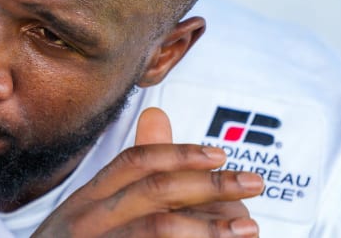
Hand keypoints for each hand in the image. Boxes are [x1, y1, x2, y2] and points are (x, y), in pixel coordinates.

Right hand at [32, 108, 262, 237]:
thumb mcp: (93, 210)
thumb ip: (133, 171)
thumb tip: (159, 114)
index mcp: (87, 199)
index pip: (135, 162)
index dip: (180, 153)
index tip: (219, 154)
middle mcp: (88, 220)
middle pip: (154, 190)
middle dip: (210, 184)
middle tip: (253, 182)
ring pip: (157, 228)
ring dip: (209, 226)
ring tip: (248, 227)